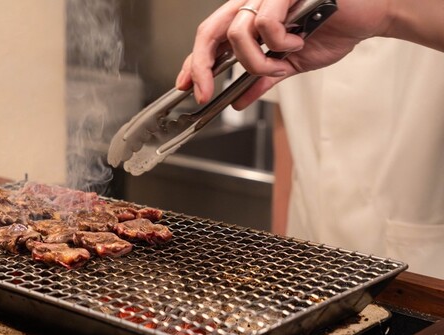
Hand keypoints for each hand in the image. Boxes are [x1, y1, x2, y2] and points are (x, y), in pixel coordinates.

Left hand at [175, 0, 390, 108]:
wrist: (371, 16)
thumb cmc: (335, 29)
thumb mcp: (289, 64)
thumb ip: (262, 79)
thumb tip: (238, 101)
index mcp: (250, 17)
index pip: (211, 39)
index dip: (194, 62)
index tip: (186, 86)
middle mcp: (253, 2)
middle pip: (209, 31)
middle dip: (201, 66)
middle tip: (205, 93)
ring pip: (237, 33)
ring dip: (257, 61)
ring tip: (282, 61)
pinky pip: (265, 22)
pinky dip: (279, 42)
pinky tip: (298, 42)